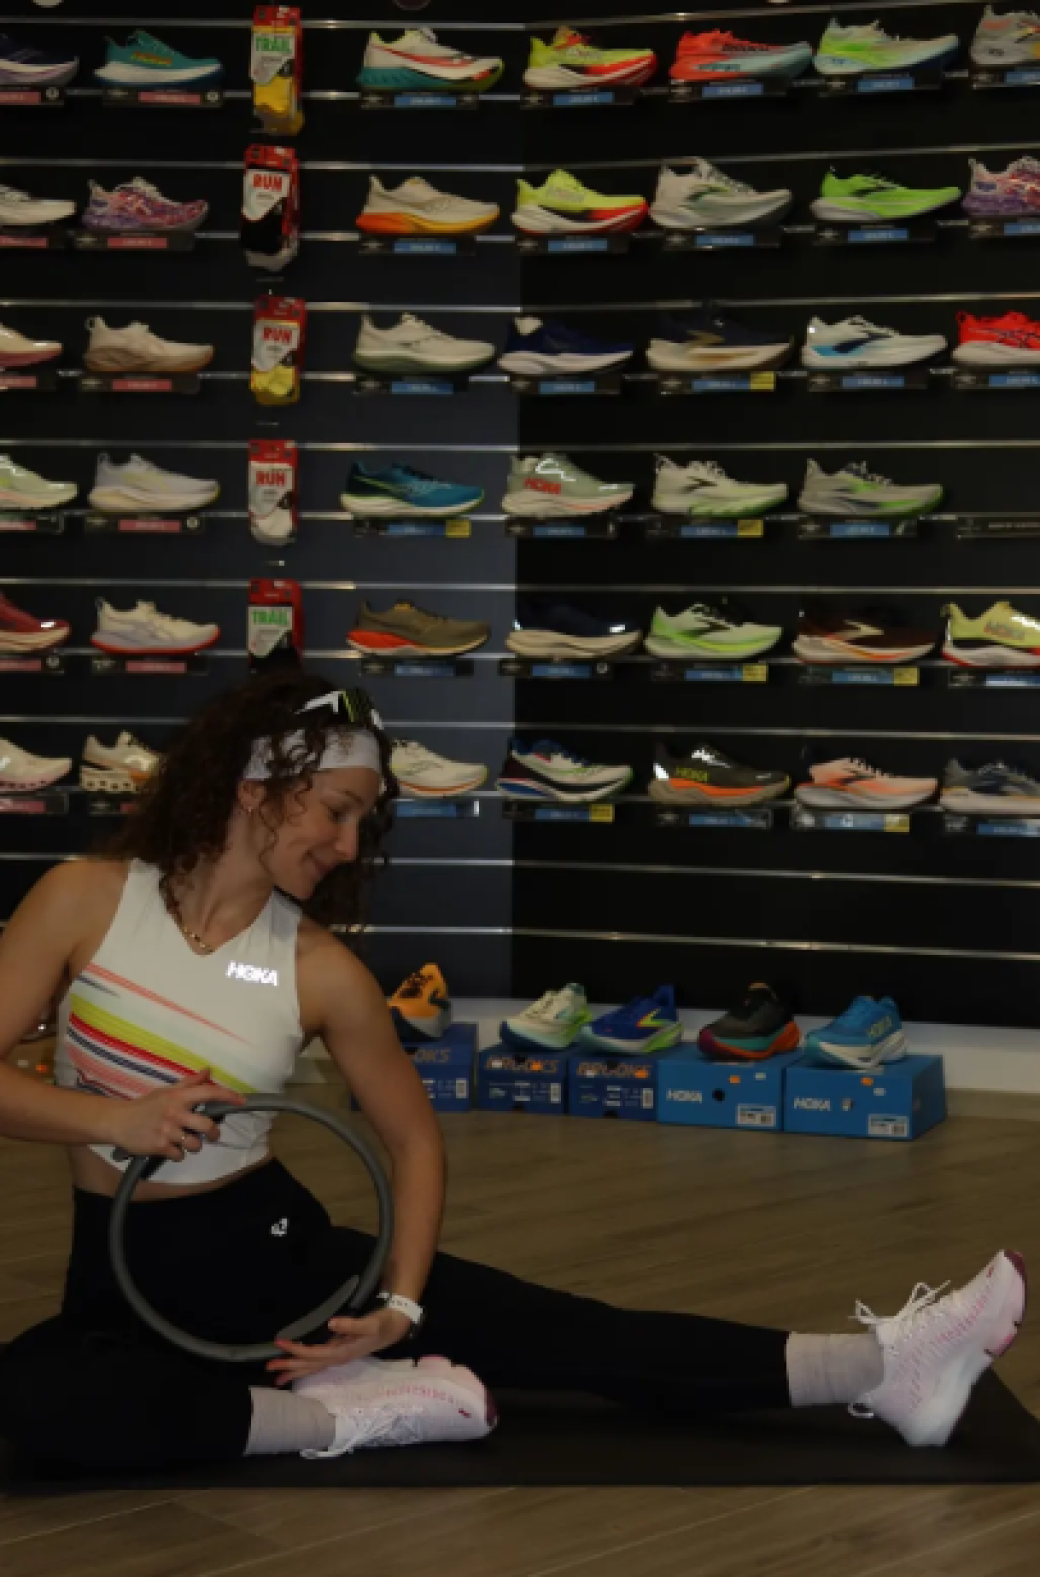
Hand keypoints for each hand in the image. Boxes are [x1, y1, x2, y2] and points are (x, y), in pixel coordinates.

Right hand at [103, 1069, 243, 1161]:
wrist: (118, 1122)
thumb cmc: (145, 1105)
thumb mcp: (166, 1091)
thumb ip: (189, 1083)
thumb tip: (208, 1071)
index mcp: (178, 1097)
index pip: (209, 1093)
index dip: (228, 1096)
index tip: (242, 1101)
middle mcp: (175, 1113)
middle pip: (207, 1126)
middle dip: (213, 1133)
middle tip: (212, 1134)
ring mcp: (168, 1131)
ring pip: (195, 1144)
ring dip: (194, 1145)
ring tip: (185, 1141)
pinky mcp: (160, 1147)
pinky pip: (180, 1155)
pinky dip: (178, 1154)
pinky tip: (170, 1147)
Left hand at [266, 1307, 413, 1385]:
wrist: (394, 1328)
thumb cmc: (381, 1324)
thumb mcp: (370, 1324)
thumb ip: (352, 1325)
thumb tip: (331, 1323)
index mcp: (342, 1352)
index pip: (313, 1354)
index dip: (296, 1350)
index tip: (279, 1343)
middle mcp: (337, 1358)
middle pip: (309, 1365)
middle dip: (289, 1367)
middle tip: (268, 1368)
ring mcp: (338, 1357)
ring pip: (312, 1367)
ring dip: (295, 1370)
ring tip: (277, 1376)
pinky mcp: (339, 1352)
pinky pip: (317, 1363)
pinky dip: (305, 1366)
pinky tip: (297, 1366)